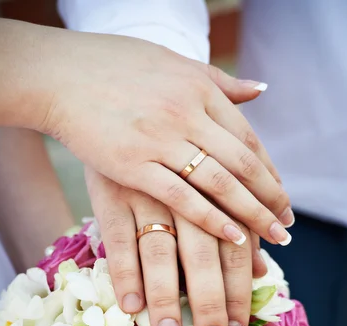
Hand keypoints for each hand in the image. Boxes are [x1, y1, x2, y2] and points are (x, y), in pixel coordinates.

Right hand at [36, 28, 292, 244]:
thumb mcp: (174, 64)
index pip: (248, 140)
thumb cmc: (115, 68)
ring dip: (252, 215)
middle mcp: (188, 113)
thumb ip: (219, 81)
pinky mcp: (132, 165)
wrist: (60, 74)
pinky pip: (181, 197)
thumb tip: (260, 90)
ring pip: (220, 183)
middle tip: (286, 227)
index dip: (269, 174)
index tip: (282, 200)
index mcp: (200, 90)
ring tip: (272, 240)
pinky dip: (211, 218)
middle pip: (242, 165)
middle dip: (270, 200)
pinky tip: (233, 238)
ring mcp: (161, 139)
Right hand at [86, 169, 266, 325]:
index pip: (238, 244)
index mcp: (217, 185)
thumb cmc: (174, 152)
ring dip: (166, 298)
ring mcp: (146, 191)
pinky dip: (125, 272)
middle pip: (205, 254)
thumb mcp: (212, 179)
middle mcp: (186, 188)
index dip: (241, 289)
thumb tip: (260, 269)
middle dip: (211, 303)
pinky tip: (131, 306)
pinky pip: (119, 238)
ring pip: (161, 252)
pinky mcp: (111, 192)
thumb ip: (239, 224)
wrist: (112, 100)